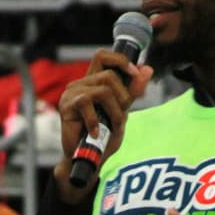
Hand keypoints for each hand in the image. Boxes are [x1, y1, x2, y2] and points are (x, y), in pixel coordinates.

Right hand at [54, 51, 152, 202]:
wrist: (88, 159)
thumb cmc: (103, 137)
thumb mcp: (122, 112)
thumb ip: (132, 92)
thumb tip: (148, 69)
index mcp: (92, 82)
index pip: (103, 56)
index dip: (120, 60)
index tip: (135, 72)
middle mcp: (80, 84)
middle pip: (109, 75)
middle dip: (123, 98)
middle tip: (121, 118)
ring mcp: (71, 94)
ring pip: (103, 90)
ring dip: (114, 111)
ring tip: (111, 126)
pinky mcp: (66, 106)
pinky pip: (88, 103)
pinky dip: (97, 121)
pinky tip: (96, 133)